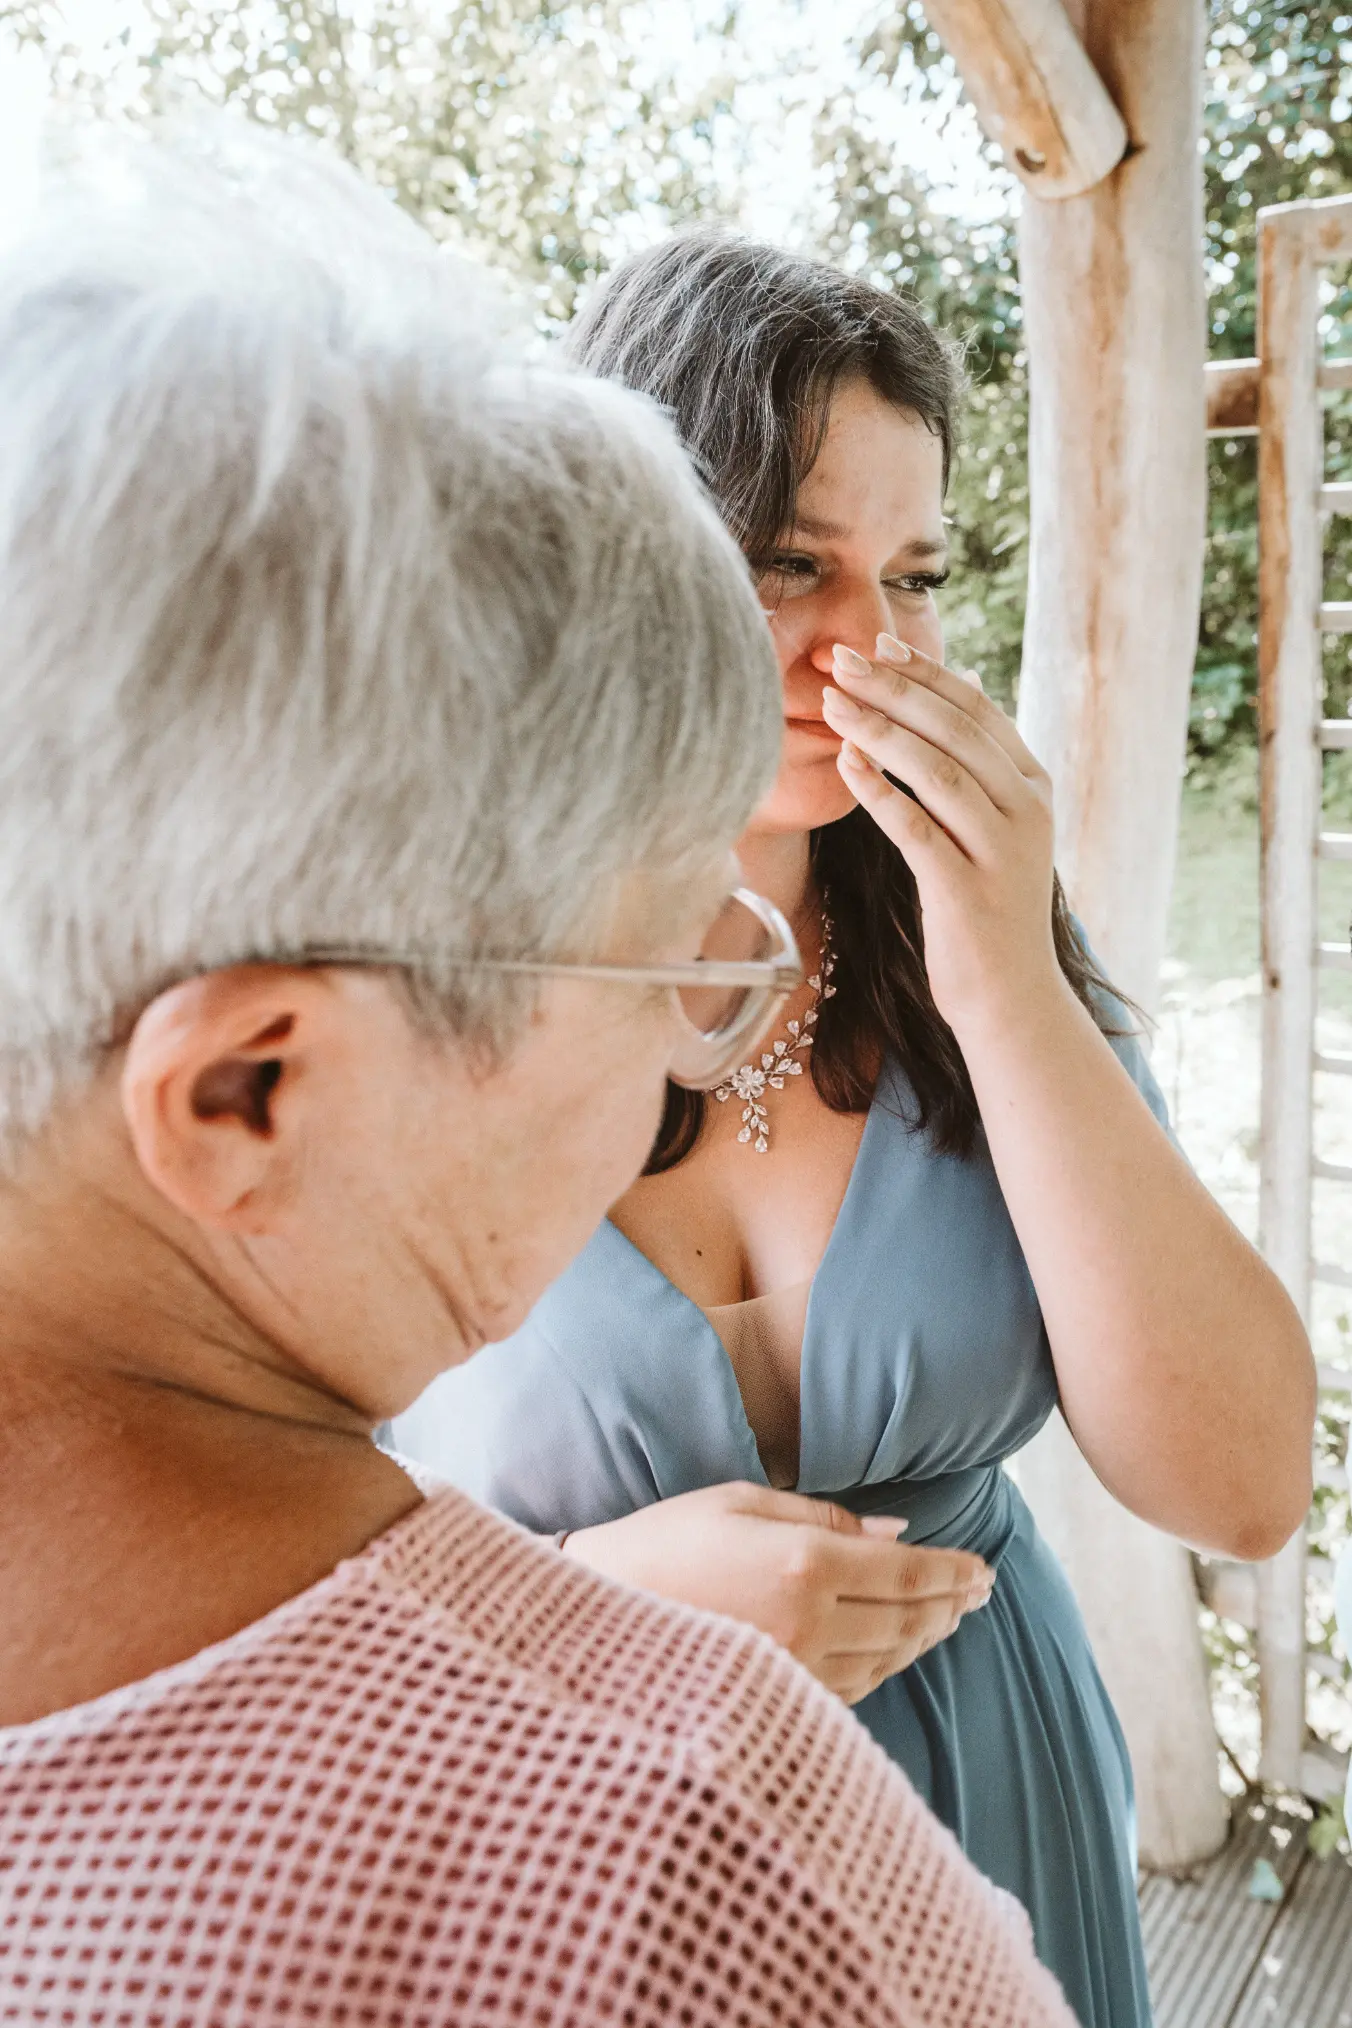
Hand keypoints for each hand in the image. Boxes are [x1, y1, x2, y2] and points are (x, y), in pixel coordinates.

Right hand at [562, 1480, 992, 1704]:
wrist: (595, 1616)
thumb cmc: (663, 1541)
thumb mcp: (740, 1502)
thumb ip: (825, 1517)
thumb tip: (896, 1532)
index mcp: (805, 1564)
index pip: (907, 1573)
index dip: (953, 1572)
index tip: (983, 1569)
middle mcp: (810, 1623)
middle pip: (906, 1619)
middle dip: (950, 1604)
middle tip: (980, 1592)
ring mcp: (795, 1671)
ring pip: (886, 1659)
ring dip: (924, 1637)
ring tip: (948, 1618)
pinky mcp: (777, 1702)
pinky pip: (853, 1688)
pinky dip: (885, 1667)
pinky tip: (895, 1650)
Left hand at [821, 633, 1065, 1039]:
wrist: (1013, 999)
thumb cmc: (989, 908)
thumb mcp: (999, 825)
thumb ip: (983, 760)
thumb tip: (966, 677)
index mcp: (1034, 787)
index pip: (976, 710)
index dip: (924, 673)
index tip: (877, 643)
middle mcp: (1026, 812)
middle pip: (954, 730)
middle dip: (892, 688)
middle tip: (840, 657)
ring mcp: (1001, 852)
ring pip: (937, 772)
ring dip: (878, 731)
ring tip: (831, 702)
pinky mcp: (967, 893)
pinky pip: (916, 830)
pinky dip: (879, 793)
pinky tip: (844, 765)